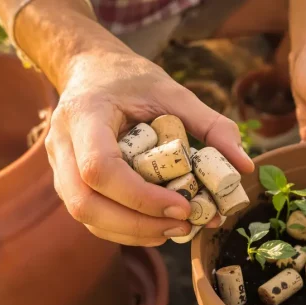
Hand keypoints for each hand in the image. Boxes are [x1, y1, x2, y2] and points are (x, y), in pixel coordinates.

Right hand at [46, 49, 253, 245]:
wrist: (92, 70)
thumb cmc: (132, 80)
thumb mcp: (174, 92)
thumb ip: (211, 125)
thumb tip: (245, 165)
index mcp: (85, 115)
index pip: (99, 168)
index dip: (140, 196)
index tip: (182, 206)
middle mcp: (63, 144)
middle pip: (84, 203)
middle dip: (136, 225)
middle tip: (184, 226)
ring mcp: (60, 166)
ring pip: (86, 216)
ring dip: (133, 232)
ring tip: (179, 229)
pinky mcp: (70, 182)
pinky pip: (92, 217)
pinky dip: (126, 229)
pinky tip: (159, 227)